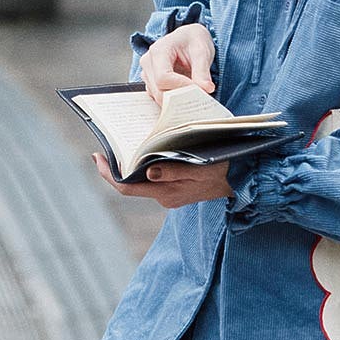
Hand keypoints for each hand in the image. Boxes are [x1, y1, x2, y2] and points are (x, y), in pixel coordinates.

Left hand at [92, 150, 233, 206]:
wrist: (243, 180)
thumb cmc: (224, 170)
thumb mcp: (201, 169)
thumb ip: (174, 171)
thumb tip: (148, 172)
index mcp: (167, 193)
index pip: (127, 188)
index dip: (108, 174)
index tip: (96, 157)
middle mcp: (165, 196)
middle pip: (130, 184)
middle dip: (116, 166)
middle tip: (105, 145)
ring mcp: (170, 194)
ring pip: (141, 180)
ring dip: (131, 164)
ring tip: (123, 143)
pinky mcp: (176, 189)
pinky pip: (154, 178)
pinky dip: (145, 164)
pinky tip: (146, 149)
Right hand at [139, 24, 215, 104]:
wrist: (188, 38)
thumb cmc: (193, 41)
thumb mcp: (202, 51)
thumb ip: (202, 71)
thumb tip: (206, 88)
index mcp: (158, 51)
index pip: (163, 78)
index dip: (180, 87)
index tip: (198, 89)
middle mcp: (148, 62)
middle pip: (159, 91)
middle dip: (180, 97)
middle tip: (199, 96)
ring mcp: (147, 74)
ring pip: (158, 97)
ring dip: (177, 101)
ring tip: (194, 95)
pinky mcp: (150, 83)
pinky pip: (159, 97)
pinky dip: (173, 101)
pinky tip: (186, 95)